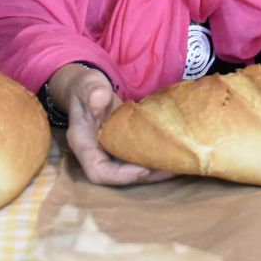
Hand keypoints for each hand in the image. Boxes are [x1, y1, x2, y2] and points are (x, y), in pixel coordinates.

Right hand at [46, 63, 175, 186]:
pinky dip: (153, 158)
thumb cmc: (85, 87)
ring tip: (178, 162)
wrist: (86, 88)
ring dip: (154, 170)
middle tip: (172, 166)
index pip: (98, 171)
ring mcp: (109, 152)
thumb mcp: (87, 84)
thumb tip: (99, 97)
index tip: (144, 168)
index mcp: (82, 143)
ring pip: (131, 170)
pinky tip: (172, 152)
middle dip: (145, 175)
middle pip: (118, 177)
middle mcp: (96, 153)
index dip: (121, 175)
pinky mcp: (122, 146)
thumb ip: (92, 90)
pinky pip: (136, 158)